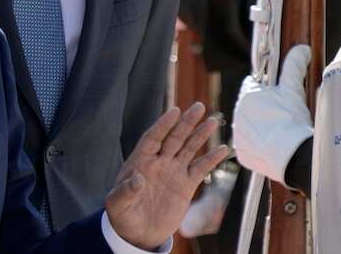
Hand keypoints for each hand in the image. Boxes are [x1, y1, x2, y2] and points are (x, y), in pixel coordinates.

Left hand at [105, 103, 231, 249]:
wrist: (139, 232)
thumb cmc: (123, 215)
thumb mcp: (117, 204)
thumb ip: (125, 191)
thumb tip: (137, 179)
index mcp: (141, 161)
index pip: (153, 137)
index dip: (163, 124)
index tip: (174, 111)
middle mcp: (159, 162)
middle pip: (174, 138)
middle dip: (186, 122)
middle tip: (198, 106)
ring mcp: (173, 172)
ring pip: (189, 148)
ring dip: (200, 135)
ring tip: (212, 121)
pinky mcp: (186, 185)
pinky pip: (201, 169)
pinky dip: (212, 159)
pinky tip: (223, 149)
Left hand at [231, 45, 312, 183]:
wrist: (292, 154)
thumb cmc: (291, 118)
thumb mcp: (293, 88)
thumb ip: (294, 65)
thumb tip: (302, 48)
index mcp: (246, 96)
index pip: (252, 85)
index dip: (266, 89)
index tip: (277, 96)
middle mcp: (237, 115)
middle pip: (250, 107)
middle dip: (262, 108)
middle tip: (281, 115)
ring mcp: (238, 136)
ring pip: (249, 127)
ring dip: (260, 127)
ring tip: (280, 131)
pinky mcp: (243, 154)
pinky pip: (251, 147)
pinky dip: (260, 146)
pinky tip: (275, 146)